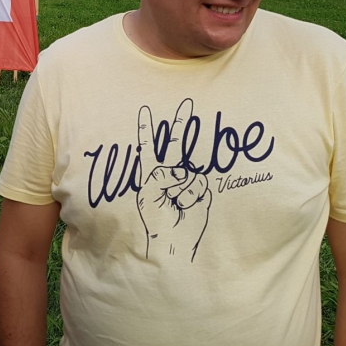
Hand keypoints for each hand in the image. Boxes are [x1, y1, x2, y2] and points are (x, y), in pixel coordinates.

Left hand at [136, 100, 211, 262]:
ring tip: (175, 203)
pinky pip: (197, 182)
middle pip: (176, 143)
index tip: (144, 109)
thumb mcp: (148, 192)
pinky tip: (186, 205)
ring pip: (187, 171)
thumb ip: (161, 174)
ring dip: (180, 189)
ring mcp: (187, 180)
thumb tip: (183, 171)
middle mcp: (170, 172)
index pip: (148, 145)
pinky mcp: (201, 189)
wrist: (173, 242)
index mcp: (151, 171)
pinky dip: (190, 195)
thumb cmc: (155, 219)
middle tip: (187, 103)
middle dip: (181, 123)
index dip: (146, 128)